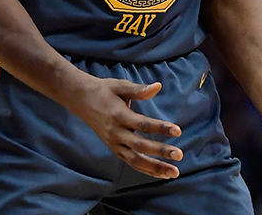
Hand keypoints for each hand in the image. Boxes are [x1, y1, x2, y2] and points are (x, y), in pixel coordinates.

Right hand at [63, 75, 182, 178]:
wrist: (82, 100)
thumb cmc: (104, 91)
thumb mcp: (120, 86)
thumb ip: (139, 90)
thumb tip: (158, 86)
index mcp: (119, 116)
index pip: (143, 124)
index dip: (160, 128)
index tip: (178, 131)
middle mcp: (116, 133)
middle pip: (140, 146)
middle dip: (160, 151)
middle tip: (179, 154)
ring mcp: (114, 144)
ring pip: (135, 160)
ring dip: (155, 167)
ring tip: (174, 172)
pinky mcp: (115, 149)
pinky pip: (131, 163)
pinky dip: (146, 170)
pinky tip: (162, 174)